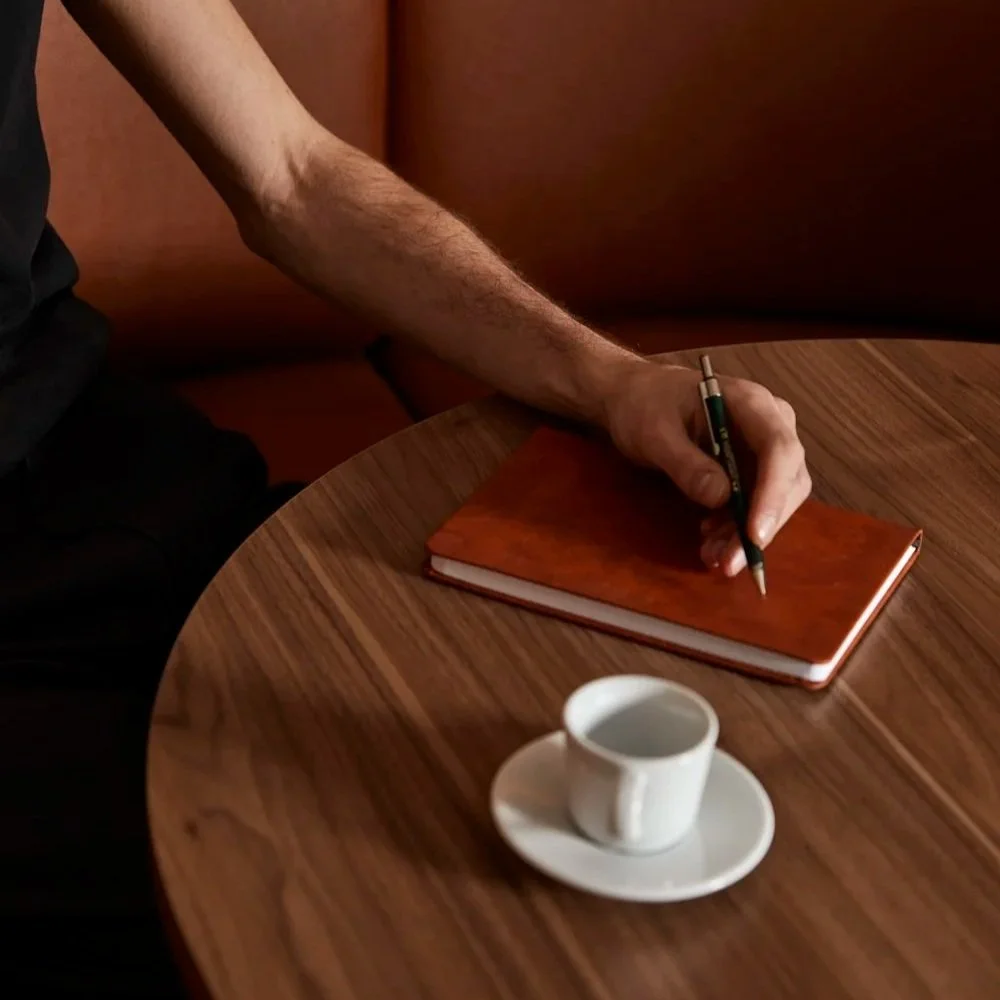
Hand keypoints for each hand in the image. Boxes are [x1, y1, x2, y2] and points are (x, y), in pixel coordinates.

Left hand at [600, 357, 810, 575]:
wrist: (636, 397)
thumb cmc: (645, 405)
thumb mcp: (655, 434)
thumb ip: (686, 464)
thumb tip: (721, 498)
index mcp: (750, 402)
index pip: (778, 448)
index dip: (772, 494)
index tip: (754, 534)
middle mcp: (769, 423)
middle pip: (787, 480)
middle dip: (760, 525)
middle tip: (729, 563)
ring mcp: (763, 448)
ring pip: (775, 499)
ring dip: (746, 534)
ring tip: (712, 557)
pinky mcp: (751, 469)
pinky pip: (755, 504)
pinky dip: (736, 529)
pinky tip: (710, 543)